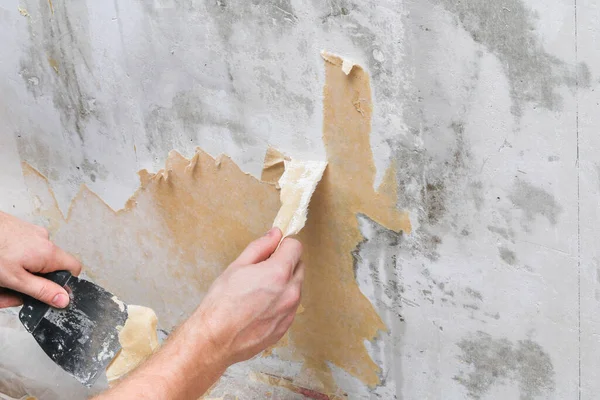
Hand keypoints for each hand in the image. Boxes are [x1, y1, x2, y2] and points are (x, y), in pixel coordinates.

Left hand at [0, 211, 80, 308]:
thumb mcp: (15, 280)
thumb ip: (41, 291)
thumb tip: (63, 299)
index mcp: (49, 252)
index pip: (74, 268)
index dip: (64, 282)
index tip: (49, 290)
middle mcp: (45, 239)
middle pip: (52, 265)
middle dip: (36, 280)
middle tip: (15, 288)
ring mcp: (33, 232)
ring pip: (37, 257)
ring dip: (24, 268)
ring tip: (4, 273)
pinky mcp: (21, 228)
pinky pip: (26, 247)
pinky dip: (16, 257)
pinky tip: (3, 260)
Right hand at [193, 227, 303, 366]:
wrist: (215, 340)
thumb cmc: (221, 303)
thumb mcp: (237, 266)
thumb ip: (260, 247)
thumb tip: (275, 235)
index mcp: (279, 273)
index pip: (296, 246)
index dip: (283, 245)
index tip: (273, 249)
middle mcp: (290, 292)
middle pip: (299, 266)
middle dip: (285, 263)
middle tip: (262, 270)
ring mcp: (290, 311)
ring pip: (296, 287)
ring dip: (284, 283)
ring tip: (258, 291)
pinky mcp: (285, 327)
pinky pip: (290, 306)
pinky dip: (280, 302)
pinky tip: (260, 306)